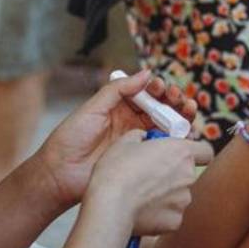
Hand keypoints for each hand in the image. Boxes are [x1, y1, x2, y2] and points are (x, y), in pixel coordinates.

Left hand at [38, 68, 197, 207]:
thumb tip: (146, 73)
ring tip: (188, 109)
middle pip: (163, 108)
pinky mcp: (143, 161)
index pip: (147, 93)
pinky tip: (185, 132)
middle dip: (175, 100)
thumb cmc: (70, 138)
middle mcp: (133, 123)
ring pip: (169, 126)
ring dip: (182, 116)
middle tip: (178, 98)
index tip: (160, 87)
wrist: (60, 174)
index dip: (158, 88)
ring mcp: (140, 142)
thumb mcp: (93, 107)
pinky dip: (180, 139)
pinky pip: (166, 148)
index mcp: (121, 107)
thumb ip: (119, 89)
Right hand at [87, 130, 213, 237]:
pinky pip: (170, 215)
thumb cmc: (116, 171)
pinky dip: (159, 214)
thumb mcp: (125, 142)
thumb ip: (141, 137)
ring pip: (178, 196)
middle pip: (187, 175)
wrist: (110, 205)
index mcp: (181, 152)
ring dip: (165, 195)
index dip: (196, 153)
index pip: (206, 152)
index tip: (180, 156)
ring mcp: (183, 201)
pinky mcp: (175, 221)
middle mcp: (188, 176)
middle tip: (149, 176)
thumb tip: (144, 139)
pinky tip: (141, 211)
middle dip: (172, 175)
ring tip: (141, 196)